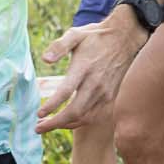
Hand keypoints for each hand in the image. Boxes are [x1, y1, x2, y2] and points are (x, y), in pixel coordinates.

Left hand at [36, 13, 147, 133]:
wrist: (125, 38)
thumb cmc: (96, 37)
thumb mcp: (75, 35)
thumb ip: (59, 46)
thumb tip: (45, 60)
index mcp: (84, 67)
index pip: (66, 91)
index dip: (52, 105)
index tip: (38, 114)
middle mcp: (96, 82)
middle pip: (75, 111)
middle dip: (55, 123)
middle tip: (37, 128)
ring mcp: (106, 91)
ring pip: (85, 117)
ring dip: (66, 125)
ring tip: (49, 126)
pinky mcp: (112, 96)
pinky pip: (96, 116)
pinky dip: (81, 122)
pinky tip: (69, 121)